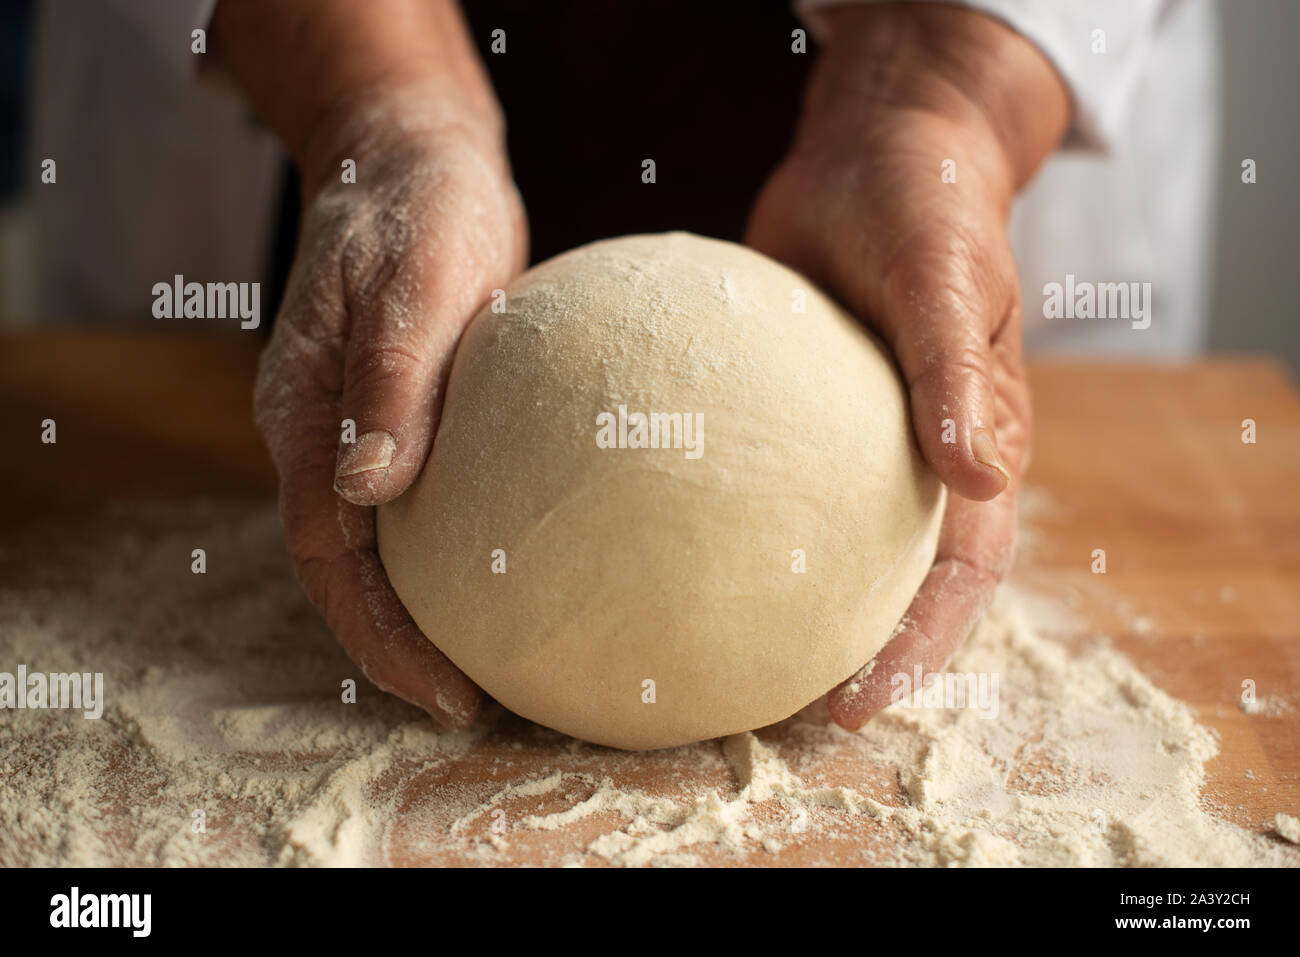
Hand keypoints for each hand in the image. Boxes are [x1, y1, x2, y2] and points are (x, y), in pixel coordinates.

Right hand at [252, 90, 526, 726]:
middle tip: (473, 703)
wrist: (415, 162)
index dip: (379, 633)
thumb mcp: (418, 281)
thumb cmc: (421, 210)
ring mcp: (354, 429)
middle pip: (347, 569)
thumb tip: (367, 488)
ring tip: (489, 663)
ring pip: (377, 544)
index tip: (445, 692)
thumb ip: (390, 380)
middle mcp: (318, 434)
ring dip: (422, 609)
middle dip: (399, 645)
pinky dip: (447, 555)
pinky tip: (500, 580)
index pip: (330, 555)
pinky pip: (413, 504)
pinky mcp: (399, 416)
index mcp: (304, 413)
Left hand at [746, 4, 1067, 728]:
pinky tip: (651, 540)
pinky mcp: (785, 411)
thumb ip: (960, 372)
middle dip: (841, 651)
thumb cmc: (931, 206)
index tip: (853, 703)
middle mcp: (910, 457)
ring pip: (816, 541)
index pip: (959, 575)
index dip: (917, 648)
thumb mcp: (948, 278)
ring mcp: (843, 439)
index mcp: (971, 446)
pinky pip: (753, 477)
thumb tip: (979, 474)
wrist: (879, 148)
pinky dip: (717, 516)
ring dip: (777, 600)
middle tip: (768, 709)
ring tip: (704, 654)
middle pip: (884, 580)